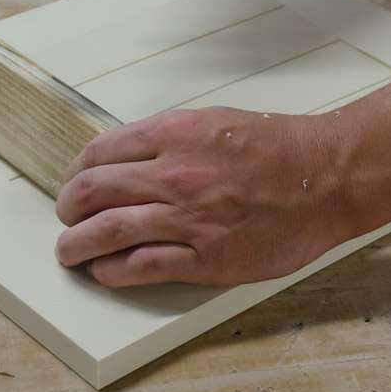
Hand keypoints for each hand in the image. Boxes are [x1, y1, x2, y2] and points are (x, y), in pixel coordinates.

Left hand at [55, 108, 354, 286]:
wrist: (325, 176)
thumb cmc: (272, 146)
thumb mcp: (209, 121)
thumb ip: (163, 137)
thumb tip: (121, 156)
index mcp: (172, 133)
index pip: (98, 153)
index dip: (75, 172)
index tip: (71, 183)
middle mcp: (173, 173)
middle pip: (92, 191)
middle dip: (67, 207)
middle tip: (65, 217)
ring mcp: (187, 217)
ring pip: (107, 231)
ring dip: (76, 244)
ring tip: (67, 251)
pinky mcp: (206, 257)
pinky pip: (141, 266)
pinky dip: (112, 271)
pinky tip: (104, 271)